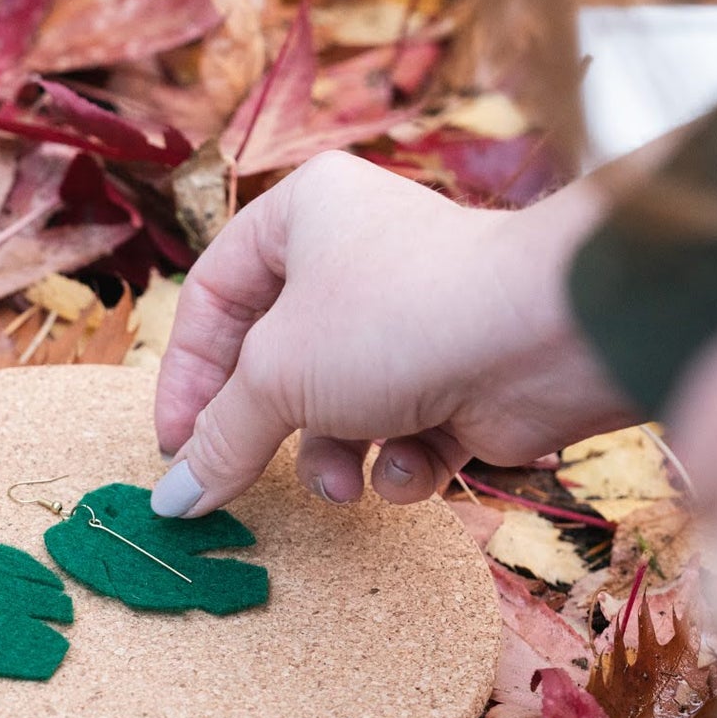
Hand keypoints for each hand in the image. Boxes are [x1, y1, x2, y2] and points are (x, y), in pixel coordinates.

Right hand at [150, 151, 638, 516]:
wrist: (544, 337)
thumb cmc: (393, 321)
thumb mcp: (278, 377)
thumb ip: (219, 438)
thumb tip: (172, 501)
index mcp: (302, 215)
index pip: (214, 295)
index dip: (188, 375)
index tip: (177, 446)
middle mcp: (356, 258)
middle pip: (276, 359)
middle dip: (267, 429)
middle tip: (237, 483)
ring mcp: (409, 320)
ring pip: (338, 406)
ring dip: (333, 458)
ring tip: (344, 481)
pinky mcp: (457, 377)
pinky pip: (402, 431)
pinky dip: (401, 460)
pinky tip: (414, 464)